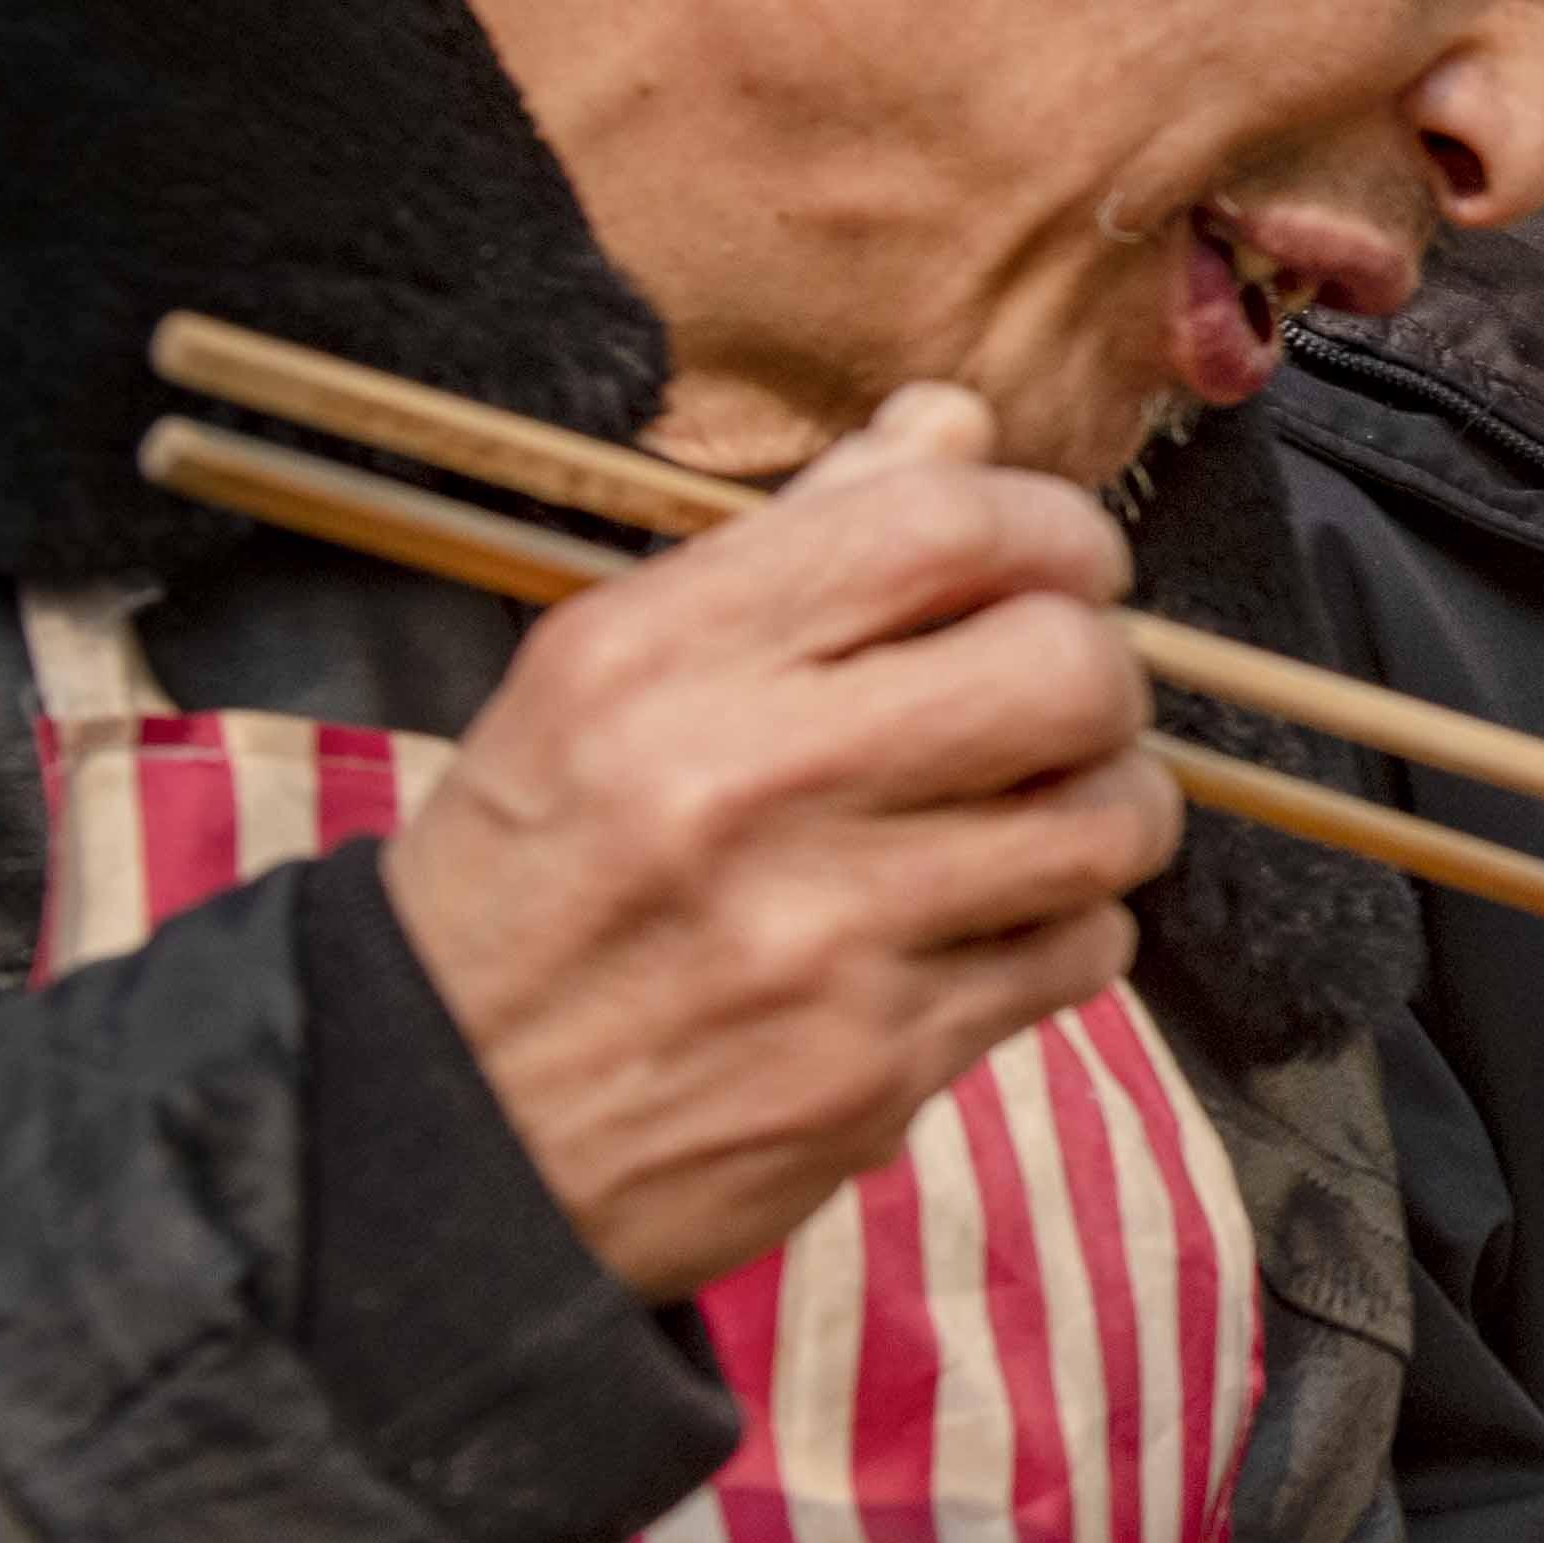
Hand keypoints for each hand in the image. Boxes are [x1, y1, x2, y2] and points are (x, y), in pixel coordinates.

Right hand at [379, 385, 1182, 1301]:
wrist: (434, 1117)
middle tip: (1062, 693)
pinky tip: (993, 922)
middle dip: (1102, 668)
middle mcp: (744, 786)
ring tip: (1047, 807)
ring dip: (1109, 803)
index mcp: (658, 659)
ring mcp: (821, 938)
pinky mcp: (877, 1067)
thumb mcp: (599, 677)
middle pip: (1067, 669)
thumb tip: (953, 425)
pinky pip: (1079, 953)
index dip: (1054, 528)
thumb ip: (794, 544)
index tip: (1061, 562)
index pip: (944, 526)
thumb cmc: (535, 873)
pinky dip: (1066, 927)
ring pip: (1106, 819)